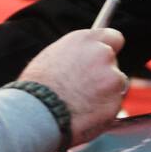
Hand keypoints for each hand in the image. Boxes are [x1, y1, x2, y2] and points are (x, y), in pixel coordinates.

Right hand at [18, 28, 127, 144]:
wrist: (34, 113)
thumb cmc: (36, 87)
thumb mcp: (53, 57)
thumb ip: (76, 55)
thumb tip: (83, 59)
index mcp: (85, 40)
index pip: (114, 37)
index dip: (110, 49)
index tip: (105, 58)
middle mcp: (103, 54)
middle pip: (113, 64)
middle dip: (104, 74)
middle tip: (86, 88)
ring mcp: (112, 78)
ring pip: (116, 86)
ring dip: (105, 94)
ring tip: (80, 104)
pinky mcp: (115, 102)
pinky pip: (113, 106)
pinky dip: (103, 111)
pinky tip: (83, 115)